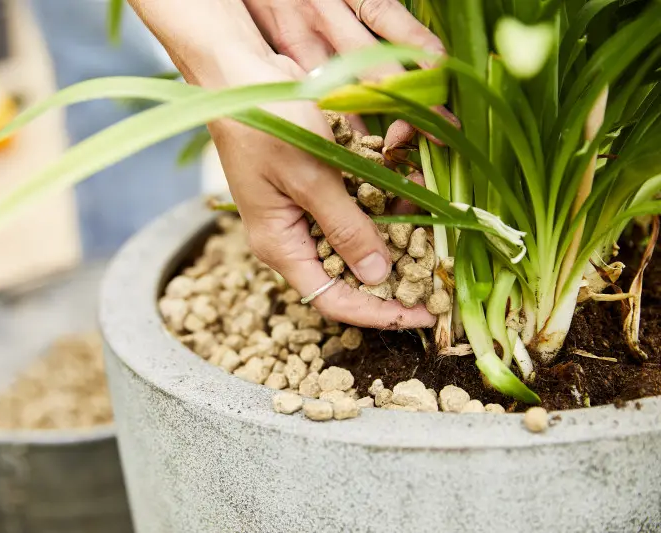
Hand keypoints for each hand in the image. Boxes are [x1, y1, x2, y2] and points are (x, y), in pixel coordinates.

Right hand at [129, 0, 437, 327]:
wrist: (237, 74)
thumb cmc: (263, 122)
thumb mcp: (310, 177)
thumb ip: (346, 226)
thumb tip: (377, 275)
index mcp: (281, 245)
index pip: (333, 299)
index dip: (379, 313)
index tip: (422, 315)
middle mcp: (292, 235)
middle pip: (348, 272)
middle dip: (395, 268)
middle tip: (438, 266)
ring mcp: (302, 210)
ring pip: (356, 236)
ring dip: (393, 227)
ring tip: (428, 213)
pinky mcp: (314, 184)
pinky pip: (354, 203)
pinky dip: (381, 197)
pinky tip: (406, 183)